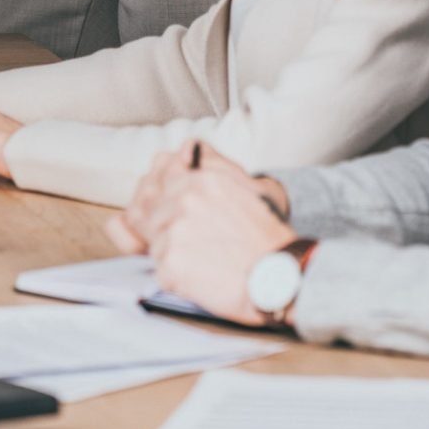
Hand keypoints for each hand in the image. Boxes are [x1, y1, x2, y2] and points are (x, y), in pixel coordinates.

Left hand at [109, 146, 296, 323]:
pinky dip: (175, 278)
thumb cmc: (264, 237)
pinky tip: (201, 278)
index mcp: (200, 179)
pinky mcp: (171, 263)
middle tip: (192, 247)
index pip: (157, 185)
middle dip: (162, 231)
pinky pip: (159, 270)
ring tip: (202, 263)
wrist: (279, 274)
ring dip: (171, 255)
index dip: (162, 205)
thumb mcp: (240, 189)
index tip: (174, 219)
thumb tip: (181, 150)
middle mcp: (184, 200)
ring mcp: (175, 231)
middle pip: (149, 214)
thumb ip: (206, 171)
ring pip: (153, 243)